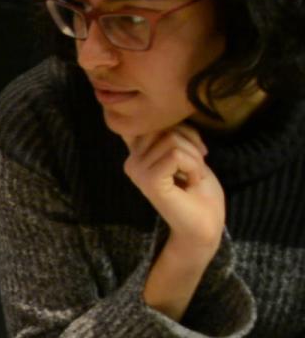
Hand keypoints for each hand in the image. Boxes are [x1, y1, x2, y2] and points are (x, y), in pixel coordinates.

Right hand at [124, 124, 225, 259]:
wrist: (205, 224)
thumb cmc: (199, 190)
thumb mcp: (186, 152)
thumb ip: (171, 135)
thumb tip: (164, 112)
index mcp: (137, 153)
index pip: (156, 121)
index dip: (181, 130)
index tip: (193, 151)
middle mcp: (131, 161)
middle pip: (165, 128)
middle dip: (191, 143)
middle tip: (195, 167)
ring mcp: (137, 171)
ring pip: (172, 140)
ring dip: (194, 158)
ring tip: (192, 177)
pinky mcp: (149, 181)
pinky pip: (175, 155)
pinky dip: (193, 167)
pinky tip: (191, 183)